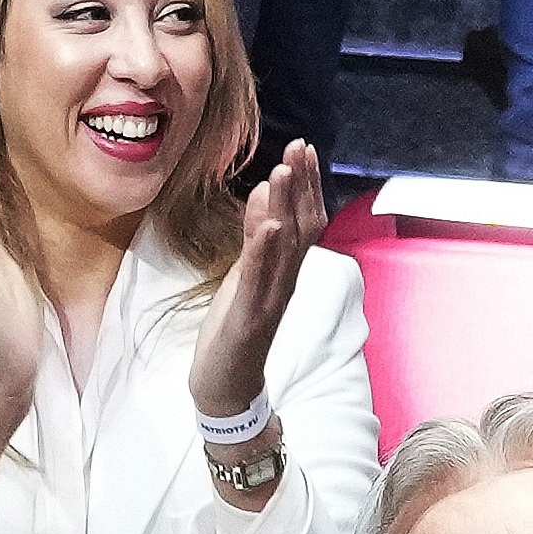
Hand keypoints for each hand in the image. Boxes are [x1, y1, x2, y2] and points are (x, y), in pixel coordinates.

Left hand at [184, 141, 331, 429]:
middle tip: (300, 147)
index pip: (304, 220)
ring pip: (286, 248)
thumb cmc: (233, 330)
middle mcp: (286, 281)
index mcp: (284, 271)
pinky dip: (266, 250)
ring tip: (283, 171)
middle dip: (302, 186)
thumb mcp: (242, 276)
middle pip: (303, 226)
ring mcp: (271, 299)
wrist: (225, 386)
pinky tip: (271, 225)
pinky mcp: (250, 317)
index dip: (306, 185)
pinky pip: (261, 279)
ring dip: (286, 207)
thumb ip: (255, 238)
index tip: (303, 149)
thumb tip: (264, 194)